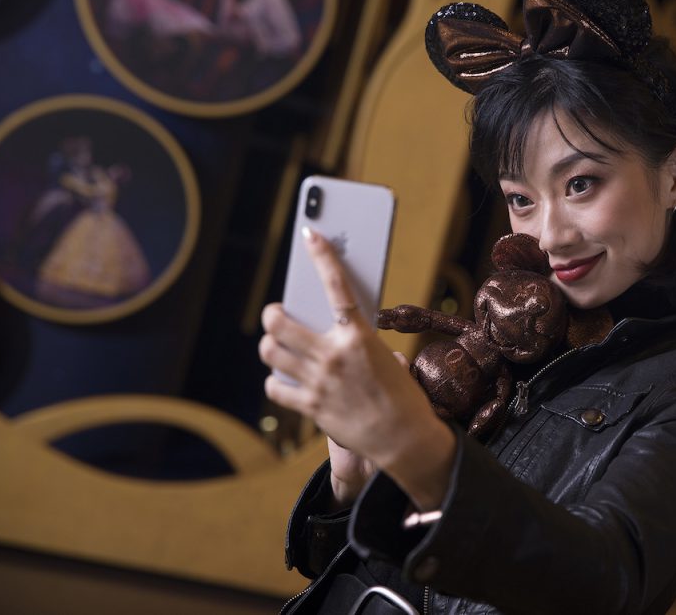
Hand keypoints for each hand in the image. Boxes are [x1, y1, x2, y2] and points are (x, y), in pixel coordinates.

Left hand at [259, 228, 454, 510]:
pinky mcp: (310, 407)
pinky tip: (282, 380)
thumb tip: (342, 334)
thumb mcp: (388, 359)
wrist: (404, 440)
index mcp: (359, 337)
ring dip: (270, 345)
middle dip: (274, 313)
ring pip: (271, 352)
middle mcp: (333, 356)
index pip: (337, 287)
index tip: (311, 234)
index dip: (323, 256)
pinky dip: (275, 382)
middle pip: (281, 322)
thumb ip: (361, 343)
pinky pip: (275, 387)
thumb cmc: (403, 397)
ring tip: (276, 345)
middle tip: (277, 313)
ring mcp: (318, 382)